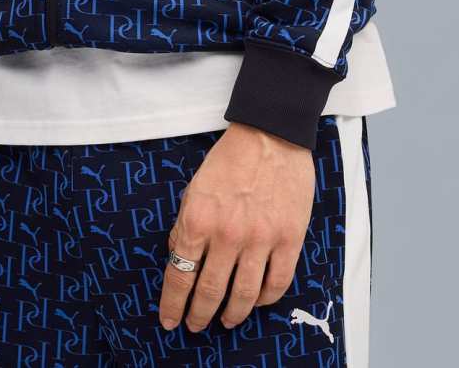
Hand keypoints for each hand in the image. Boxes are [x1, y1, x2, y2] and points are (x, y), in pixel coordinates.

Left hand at [158, 122, 314, 332]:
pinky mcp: (289, 239)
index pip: (179, 275)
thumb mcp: (195, 187)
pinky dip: (264, 300)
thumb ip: (185, 223)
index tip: (169, 320)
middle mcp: (227, 234)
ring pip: (243, 296)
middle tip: (195, 325)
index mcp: (198, 219)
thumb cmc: (230, 158)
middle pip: (209, 292)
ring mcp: (260, 239)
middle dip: (198, 315)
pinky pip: (276, 284)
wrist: (271, 134)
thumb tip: (179, 254)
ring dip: (232, 315)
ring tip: (226, 321)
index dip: (172, 304)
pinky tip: (256, 301)